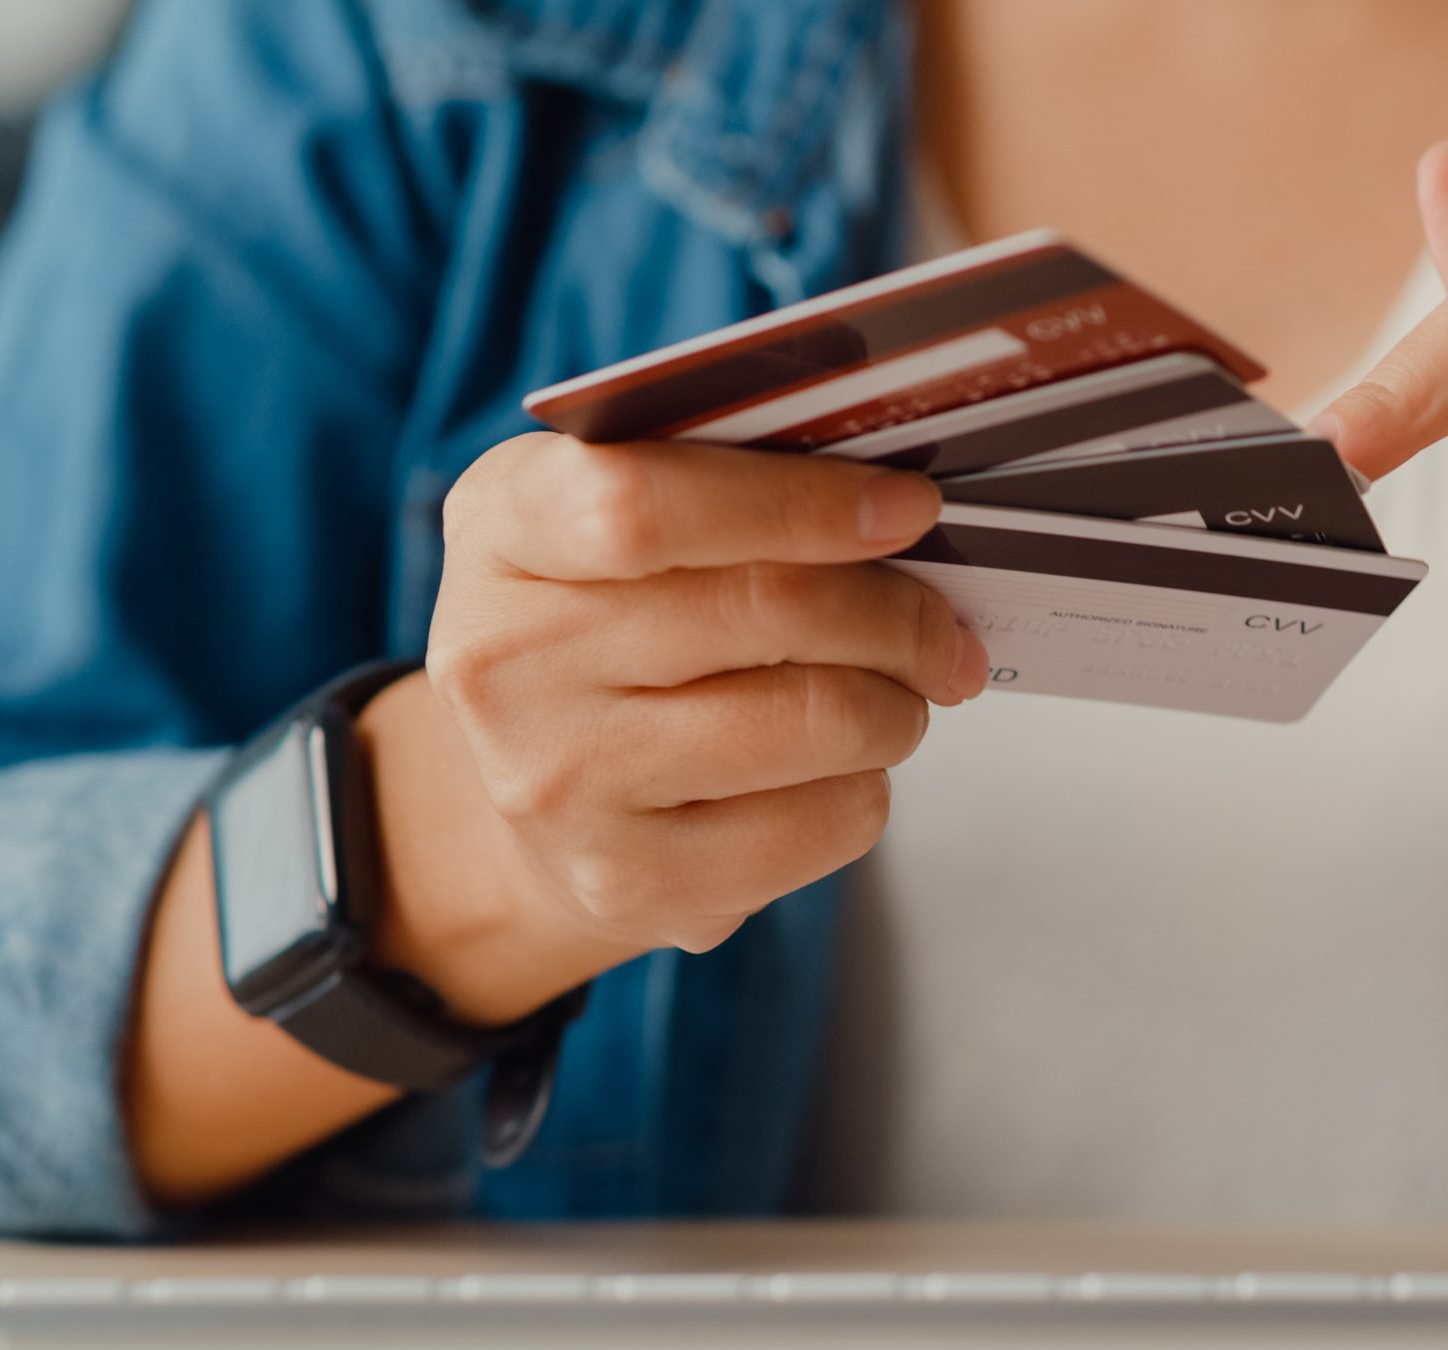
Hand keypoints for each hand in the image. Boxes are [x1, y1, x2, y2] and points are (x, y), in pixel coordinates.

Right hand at [392, 433, 987, 1011]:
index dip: (801, 502)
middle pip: (766, 610)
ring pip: (815, 719)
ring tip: (896, 699)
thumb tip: (900, 506)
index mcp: (505, 525)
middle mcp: (508, 656)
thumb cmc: (609, 631)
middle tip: (942, 628)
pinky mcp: (628, 879)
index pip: (643, 504)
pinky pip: (820, 822)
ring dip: (896, 706)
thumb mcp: (619, 520)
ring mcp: (561, 779)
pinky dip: (867, 790)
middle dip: (898, 615)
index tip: (909, 508)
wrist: (535, 792)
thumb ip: (729, 483)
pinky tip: (840, 774)